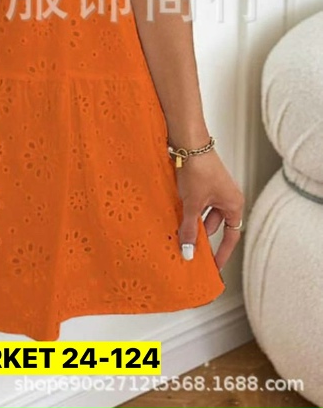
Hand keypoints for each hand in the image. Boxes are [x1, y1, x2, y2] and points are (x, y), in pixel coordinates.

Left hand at [174, 149, 244, 270]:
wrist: (188, 142)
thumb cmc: (198, 169)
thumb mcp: (192, 204)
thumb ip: (190, 229)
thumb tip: (188, 252)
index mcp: (234, 204)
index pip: (231, 236)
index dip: (222, 252)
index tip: (214, 266)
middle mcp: (227, 197)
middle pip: (215, 225)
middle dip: (201, 235)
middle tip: (187, 248)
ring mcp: (215, 189)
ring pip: (204, 213)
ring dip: (192, 221)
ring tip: (177, 230)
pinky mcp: (202, 182)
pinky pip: (197, 203)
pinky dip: (187, 209)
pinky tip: (175, 214)